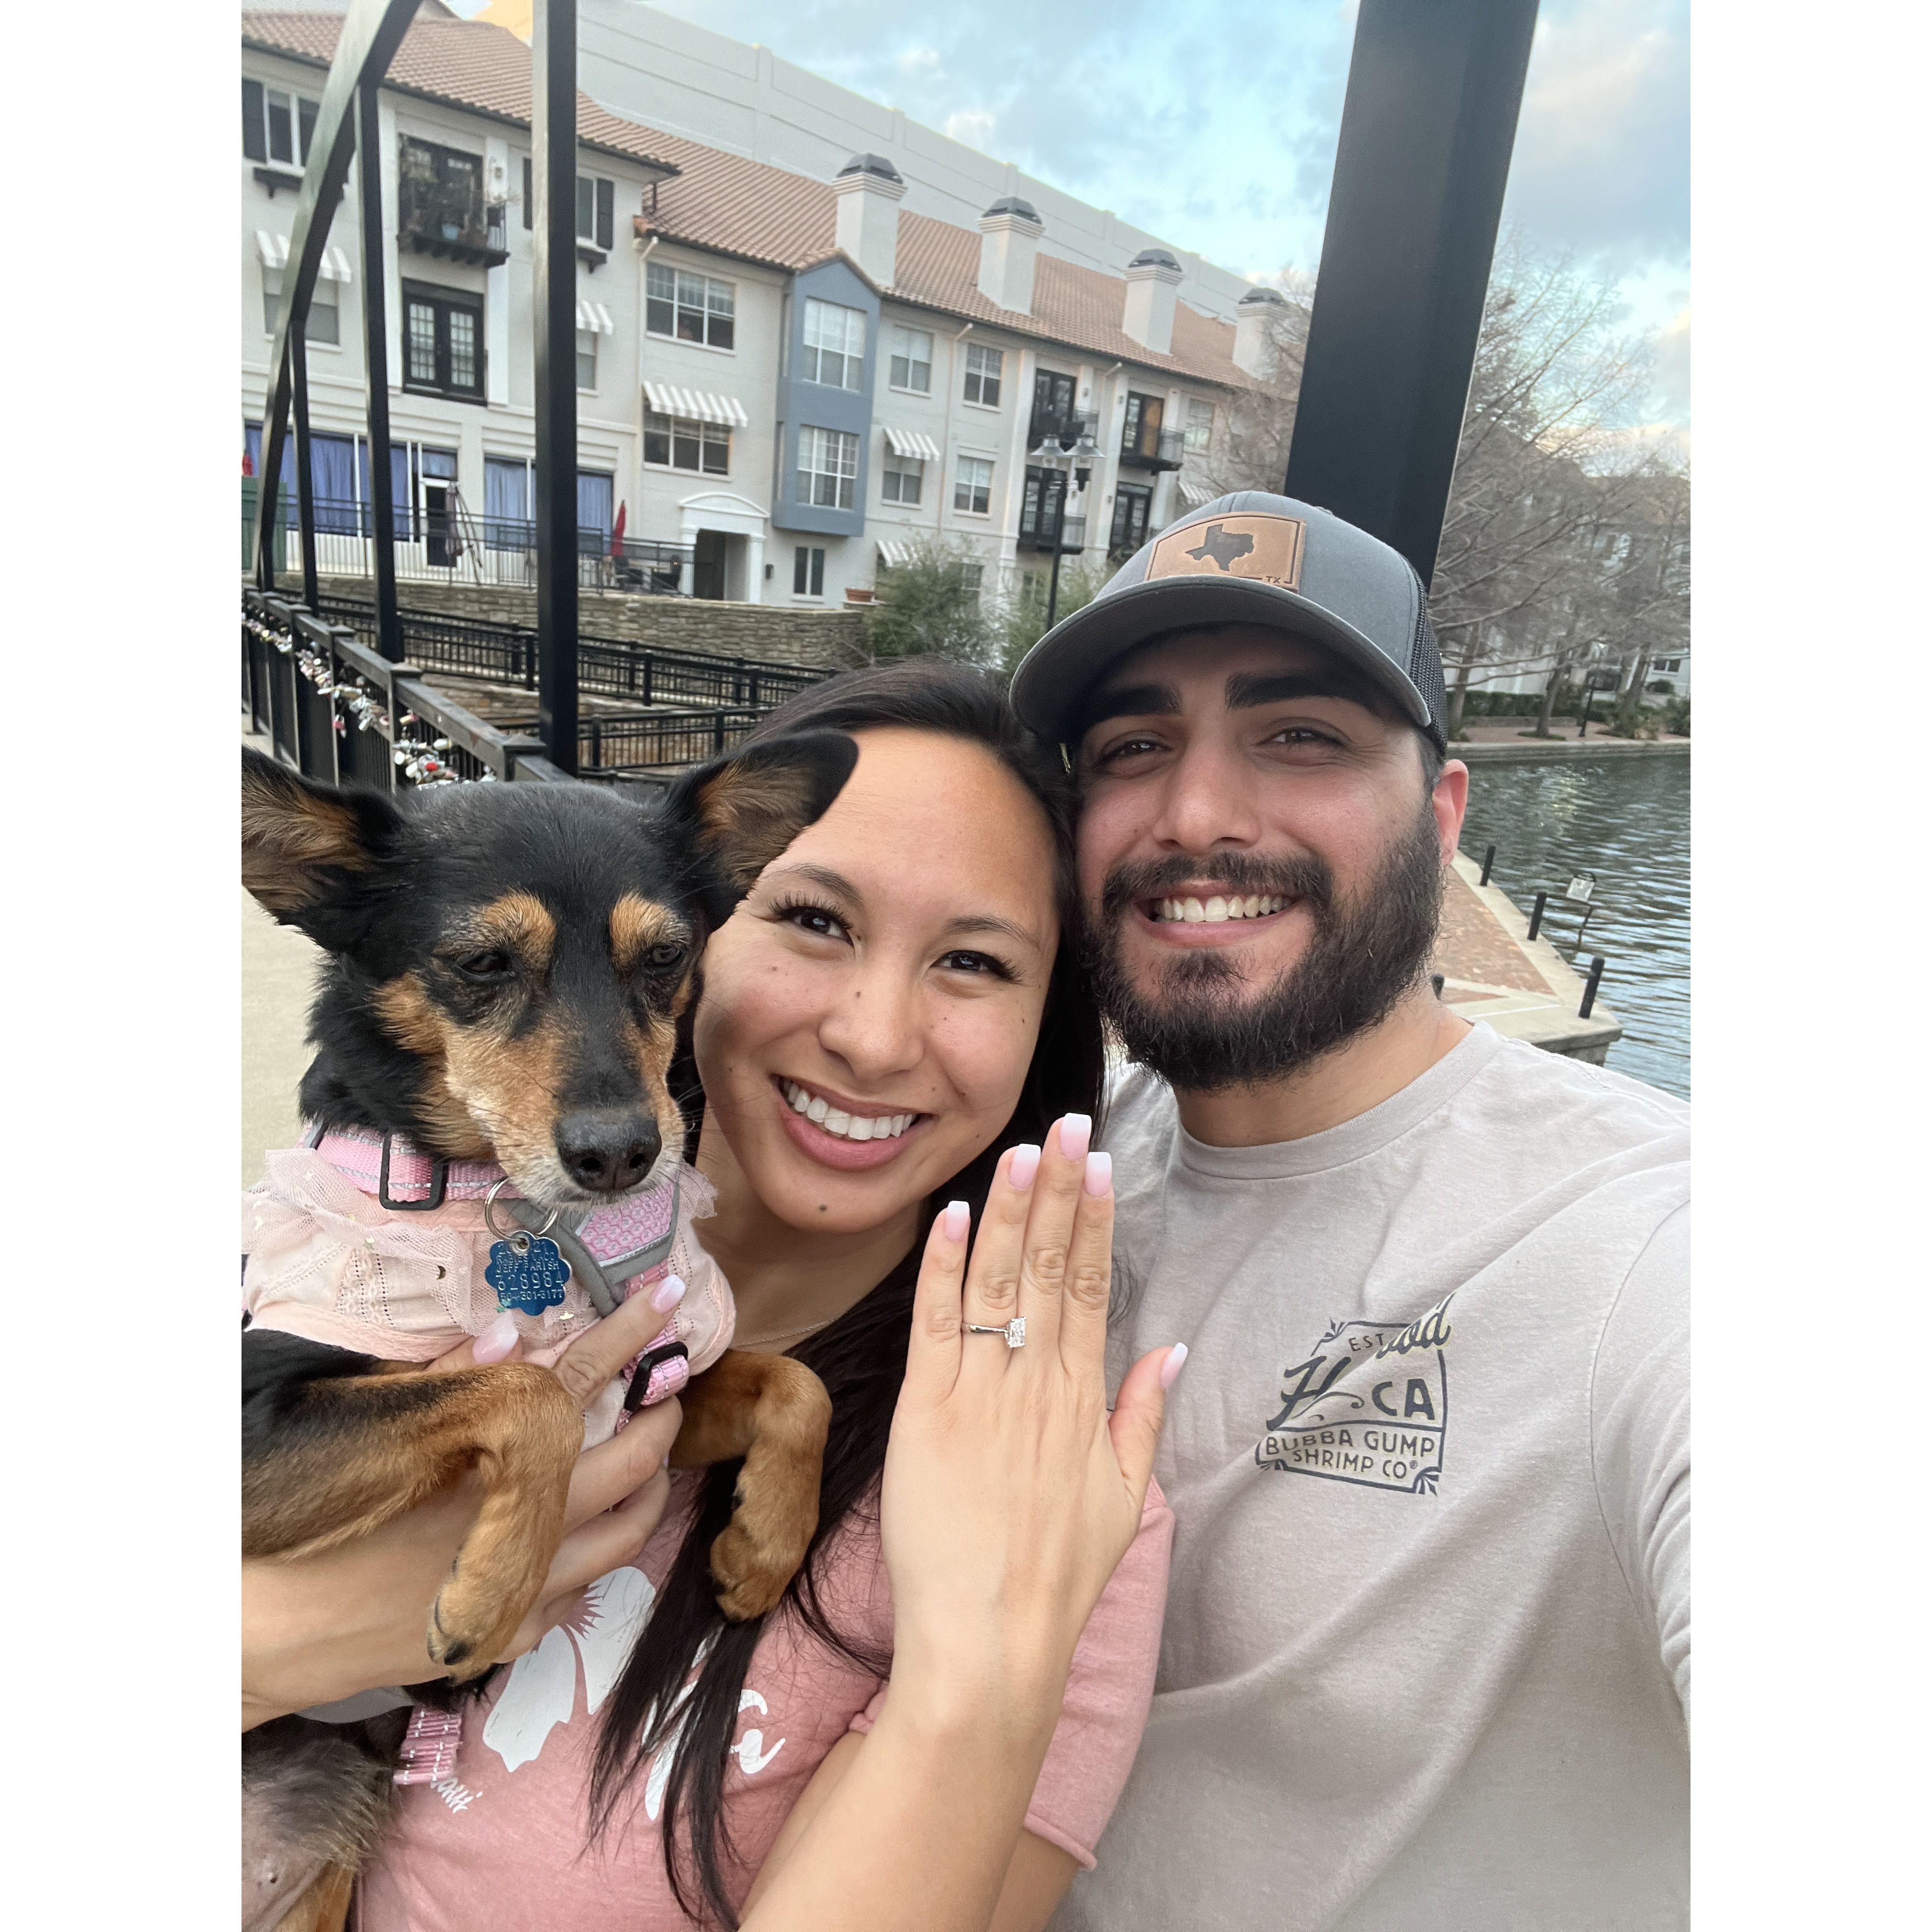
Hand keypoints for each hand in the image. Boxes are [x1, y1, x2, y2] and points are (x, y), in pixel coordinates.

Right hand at [241, 1290, 685, 1728]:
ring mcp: (528, 1584)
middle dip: (661, 1413)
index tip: (669, 1296)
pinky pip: (582, 1585)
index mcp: (491, 1459)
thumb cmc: (314, 1518)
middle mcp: (526, 1521)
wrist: (263, 1628)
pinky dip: (595, 1547)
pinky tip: (578, 1526)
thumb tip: (509, 1334)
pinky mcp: (513, 1631)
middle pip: (635, 1457)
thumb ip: (449, 1383)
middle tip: (663, 1386)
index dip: (630, 1332)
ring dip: (647, 1484)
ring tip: (645, 1453)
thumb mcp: (378, 1433)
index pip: (581, 1377)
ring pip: (629, 1529)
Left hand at [880, 1115, 1180, 1726]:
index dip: (1094, 1220)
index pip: (1091, 1287)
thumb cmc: (1056, 1576)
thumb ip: (1144, 1415)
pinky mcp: (927, 1413)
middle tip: (1062, 1124)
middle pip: (1049, 1267)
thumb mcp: (1125, 1498)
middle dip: (1057, 1190)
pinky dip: (944, 1267)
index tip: (1098, 1163)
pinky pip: (937, 1324)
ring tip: (1019, 1149)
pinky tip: (955, 1216)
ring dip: (1010, 1210)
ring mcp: (981, 1394)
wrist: (991, 1640)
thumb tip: (1170, 1348)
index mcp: (1082, 1399)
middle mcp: (1036, 1384)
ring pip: (998, 1281)